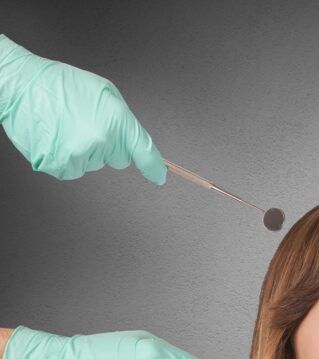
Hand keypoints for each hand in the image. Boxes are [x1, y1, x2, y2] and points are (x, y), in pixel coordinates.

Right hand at [0, 34, 165, 183]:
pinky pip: (76, 170)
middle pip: (119, 158)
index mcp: (116, 118)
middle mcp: (102, 138)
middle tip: (85, 123)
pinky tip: (59, 138)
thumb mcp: (104, 93)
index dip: (154, 166)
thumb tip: (134, 142)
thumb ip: (123, 119)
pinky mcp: (63, 165)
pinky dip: (68, 158)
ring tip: (67, 126)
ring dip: (86, 150)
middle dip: (108, 145)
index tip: (159, 176)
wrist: (22, 85)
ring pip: (96, 163)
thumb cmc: (61, 85)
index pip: (144, 150)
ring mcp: (82, 154)